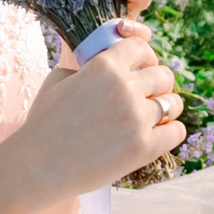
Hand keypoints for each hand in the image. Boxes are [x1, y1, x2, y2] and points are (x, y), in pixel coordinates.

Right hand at [11, 19, 185, 198]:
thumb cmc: (44, 122)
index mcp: (104, 65)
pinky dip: (171, 131)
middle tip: (149, 94)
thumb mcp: (59, 79)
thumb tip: (108, 58)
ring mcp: (136, 118)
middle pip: (163, 75)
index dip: (144, 56)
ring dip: (167, 107)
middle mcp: (124, 88)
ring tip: (157, 115)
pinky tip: (160, 134)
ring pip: (173, 103)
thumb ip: (87, 65)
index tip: (142, 66)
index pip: (141, 47)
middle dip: (158, 83)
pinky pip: (177, 131)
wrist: (37, 166)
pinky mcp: (143, 147)